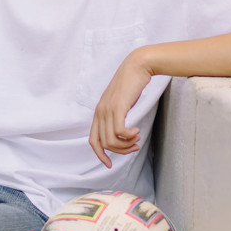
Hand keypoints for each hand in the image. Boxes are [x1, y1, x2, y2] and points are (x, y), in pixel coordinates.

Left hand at [89, 49, 152, 167]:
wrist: (137, 66)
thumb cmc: (132, 85)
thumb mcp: (121, 103)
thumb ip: (117, 116)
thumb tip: (121, 134)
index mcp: (99, 113)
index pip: (93, 141)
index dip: (100, 155)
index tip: (109, 164)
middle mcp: (100, 112)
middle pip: (104, 144)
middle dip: (120, 151)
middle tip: (134, 147)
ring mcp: (107, 109)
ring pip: (112, 140)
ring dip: (126, 145)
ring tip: (137, 139)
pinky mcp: (118, 107)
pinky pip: (120, 132)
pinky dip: (129, 136)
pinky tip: (137, 131)